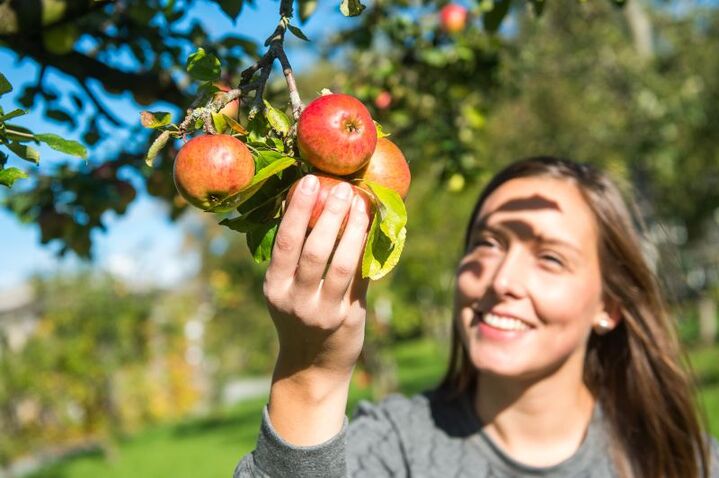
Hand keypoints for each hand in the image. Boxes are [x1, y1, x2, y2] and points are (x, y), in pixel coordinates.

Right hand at [264, 174, 370, 380]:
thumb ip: (298, 259)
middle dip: (330, 215)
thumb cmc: (300, 318)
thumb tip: (317, 207)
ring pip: (342, 264)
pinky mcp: (348, 319)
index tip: (309, 181)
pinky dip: (367, 252)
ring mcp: (323, 312)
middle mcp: (295, 300)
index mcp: (275, 287)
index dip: (298, 210)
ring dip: (354, 231)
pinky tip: (373, 231)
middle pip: (314, 250)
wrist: (312, 367)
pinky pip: (361, 278)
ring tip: (361, 205)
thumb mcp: (287, 291)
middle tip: (342, 187)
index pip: (285, 243)